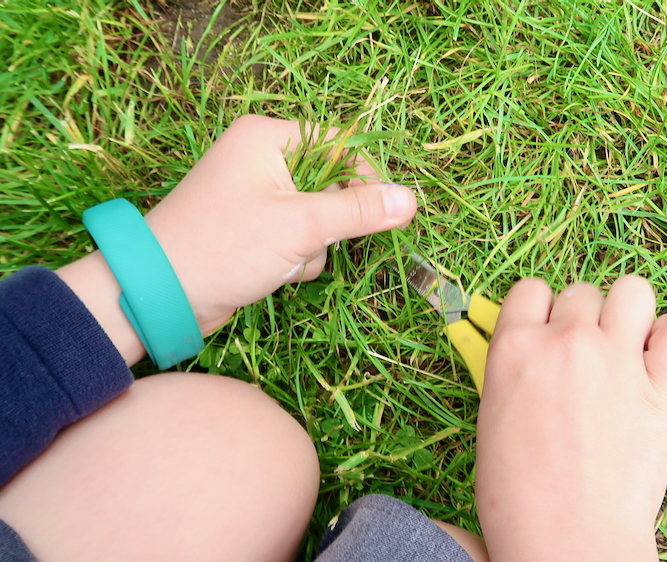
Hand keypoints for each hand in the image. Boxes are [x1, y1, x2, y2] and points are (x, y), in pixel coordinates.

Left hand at [58, 115, 416, 364]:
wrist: (159, 293)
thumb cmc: (225, 247)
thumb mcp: (299, 226)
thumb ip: (358, 210)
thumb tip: (410, 200)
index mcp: (267, 138)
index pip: (342, 143)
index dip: (368, 177)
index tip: (386, 212)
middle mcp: (261, 159)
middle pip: (333, 182)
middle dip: (331, 222)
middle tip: (314, 240)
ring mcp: (256, 195)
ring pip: (319, 216)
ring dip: (314, 246)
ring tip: (284, 261)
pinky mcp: (253, 227)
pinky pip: (299, 236)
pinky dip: (297, 257)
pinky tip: (275, 272)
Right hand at [475, 276, 666, 560]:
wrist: (567, 541)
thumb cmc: (518, 499)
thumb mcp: (494, 421)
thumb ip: (516, 374)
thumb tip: (532, 356)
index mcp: (514, 348)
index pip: (531, 290)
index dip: (542, 312)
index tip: (548, 335)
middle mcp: (566, 341)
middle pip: (582, 292)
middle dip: (584, 319)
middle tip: (586, 360)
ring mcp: (617, 359)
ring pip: (633, 290)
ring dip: (630, 315)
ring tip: (628, 351)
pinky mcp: (664, 387)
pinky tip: (663, 364)